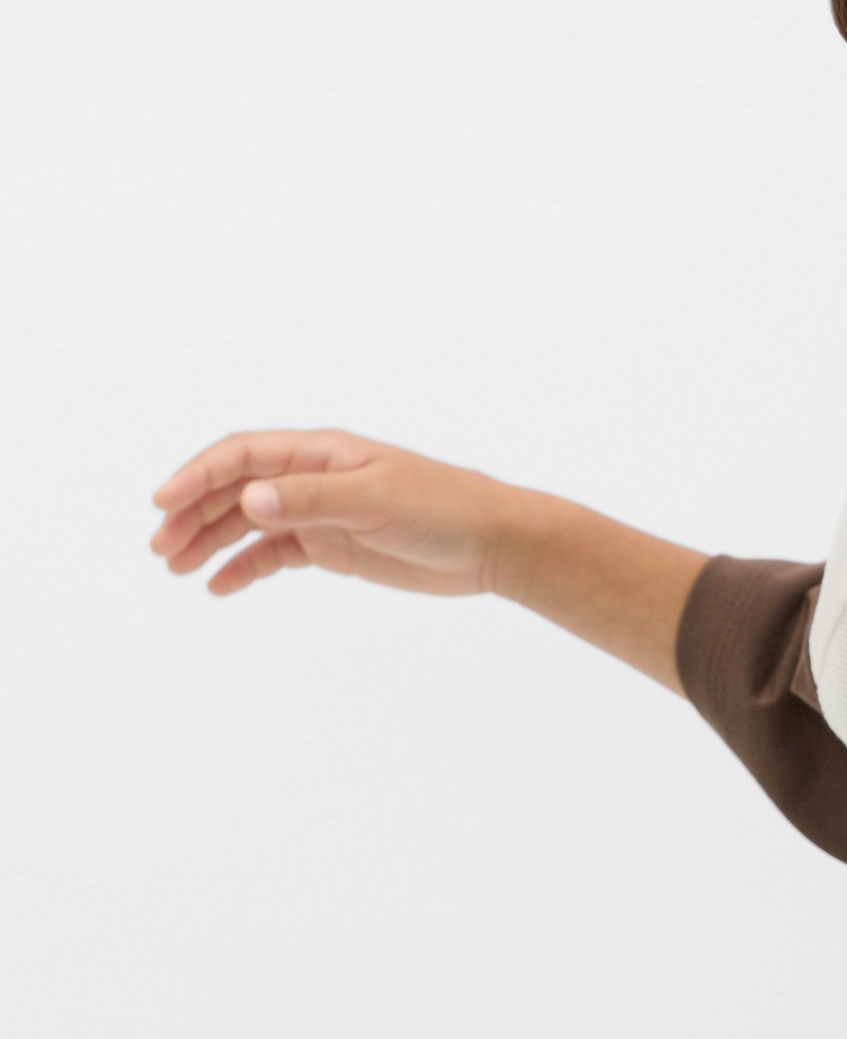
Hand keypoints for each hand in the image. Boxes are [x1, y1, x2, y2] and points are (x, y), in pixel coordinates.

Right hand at [149, 428, 517, 600]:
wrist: (491, 543)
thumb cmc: (442, 508)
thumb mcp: (375, 501)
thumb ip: (312, 500)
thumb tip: (249, 500)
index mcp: (321, 452)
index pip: (243, 455)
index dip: (198, 475)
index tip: (164, 503)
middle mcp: (313, 477)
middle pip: (236, 489)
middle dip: (194, 513)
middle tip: (162, 548)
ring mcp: (320, 512)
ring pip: (249, 522)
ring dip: (210, 541)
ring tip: (177, 568)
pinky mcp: (332, 545)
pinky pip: (275, 553)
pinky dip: (244, 567)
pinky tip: (218, 585)